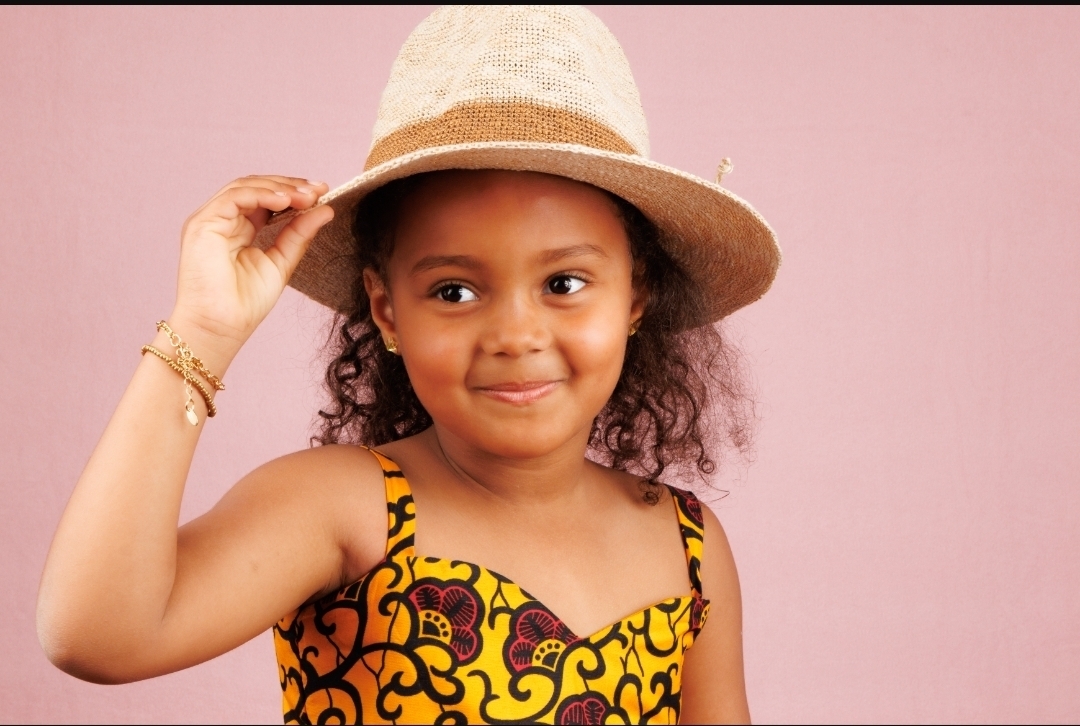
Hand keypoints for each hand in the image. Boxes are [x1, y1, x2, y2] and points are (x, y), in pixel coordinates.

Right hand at [170, 176, 333, 362]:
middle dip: (289, 186)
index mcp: (238, 229)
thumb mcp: (281, 262)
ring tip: (306, 195)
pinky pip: (234, 197)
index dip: (292, 192)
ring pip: (244, 187)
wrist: (221, 328)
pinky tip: (285, 201)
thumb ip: (299, 234)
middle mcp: (221, 220)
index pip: (265, 199)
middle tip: (318, 189)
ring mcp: (209, 220)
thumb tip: (325, 209)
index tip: (321, 192)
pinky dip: (261, 194)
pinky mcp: (202, 223)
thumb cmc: (244, 304)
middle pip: (255, 188)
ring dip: (279, 188)